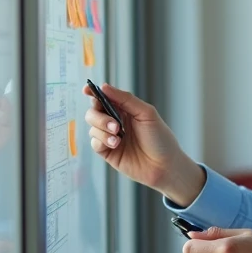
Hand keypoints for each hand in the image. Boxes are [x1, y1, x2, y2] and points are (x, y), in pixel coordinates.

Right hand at [84, 83, 203, 203]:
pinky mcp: (108, 152)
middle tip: (115, 125)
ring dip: (103, 129)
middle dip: (99, 116)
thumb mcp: (146, 113)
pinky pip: (94, 143)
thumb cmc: (160, 138)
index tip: (86, 90)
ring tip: (118, 137)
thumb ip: (125, 99)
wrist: (165, 166)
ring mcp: (110, 137)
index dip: (93, 92)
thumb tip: (104, 86)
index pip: (105, 97)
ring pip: (93, 127)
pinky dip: (101, 141)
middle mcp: (116, 121)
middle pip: (94, 111)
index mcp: (125, 109)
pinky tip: (115, 144)